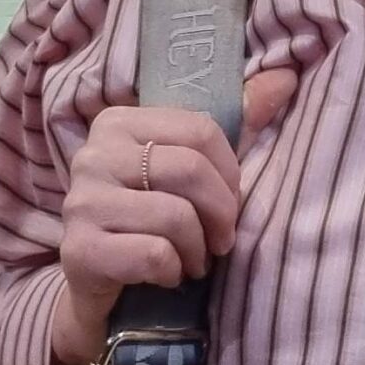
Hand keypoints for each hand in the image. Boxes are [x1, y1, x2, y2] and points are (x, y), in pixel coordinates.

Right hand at [51, 75, 297, 364]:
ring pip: (174, 216)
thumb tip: (286, 78)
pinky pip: (152, 254)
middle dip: (221, 211)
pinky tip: (169, 274)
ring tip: (196, 259)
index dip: (229, 171)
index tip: (233, 200)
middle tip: (223, 239)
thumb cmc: (151, 216)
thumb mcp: (191, 166)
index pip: (199, 130)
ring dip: (198, 247)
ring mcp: (81, 202)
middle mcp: (93, 154)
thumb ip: (238, 121)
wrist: (96, 286)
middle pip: (188, 170)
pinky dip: (173, 270)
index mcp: (118, 122)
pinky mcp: (78, 250)